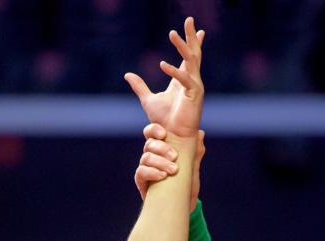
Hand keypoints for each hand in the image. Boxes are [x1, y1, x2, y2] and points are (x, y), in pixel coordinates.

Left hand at [125, 17, 204, 139]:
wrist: (172, 137)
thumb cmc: (163, 121)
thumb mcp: (147, 99)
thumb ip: (139, 86)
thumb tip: (127, 74)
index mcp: (182, 80)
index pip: (189, 57)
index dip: (191, 43)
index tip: (197, 29)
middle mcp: (191, 80)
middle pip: (193, 53)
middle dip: (191, 36)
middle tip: (189, 20)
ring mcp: (194, 87)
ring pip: (191, 61)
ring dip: (182, 46)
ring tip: (173, 33)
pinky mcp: (194, 95)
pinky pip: (185, 79)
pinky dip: (174, 72)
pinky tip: (162, 65)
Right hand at [135, 123, 205, 204]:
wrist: (182, 204)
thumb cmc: (186, 182)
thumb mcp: (193, 164)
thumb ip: (196, 149)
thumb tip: (200, 133)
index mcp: (161, 147)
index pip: (151, 133)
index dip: (154, 130)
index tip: (164, 134)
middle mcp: (151, 156)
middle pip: (149, 144)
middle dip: (162, 148)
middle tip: (175, 156)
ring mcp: (145, 168)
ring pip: (146, 158)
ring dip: (160, 162)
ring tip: (174, 170)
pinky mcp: (142, 181)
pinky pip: (141, 172)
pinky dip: (152, 173)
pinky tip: (163, 176)